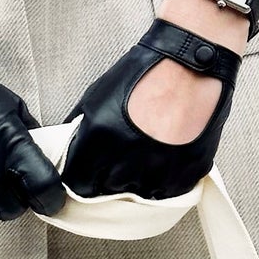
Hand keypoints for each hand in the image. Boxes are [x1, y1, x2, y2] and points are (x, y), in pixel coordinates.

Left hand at [61, 19, 242, 199]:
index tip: (87, 175)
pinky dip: (165, 179)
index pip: (80, 185)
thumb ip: (81, 130)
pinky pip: (169, 191)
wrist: (190, 62)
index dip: (82, 180)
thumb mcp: (98, 97)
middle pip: (109, 191)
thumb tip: (69, 149)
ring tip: (144, 155)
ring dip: (139, 181)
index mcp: (100, 147)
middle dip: (110, 178)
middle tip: (121, 157)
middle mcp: (128, 167)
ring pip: (141, 195)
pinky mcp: (186, 175)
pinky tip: (164, 157)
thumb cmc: (145, 74)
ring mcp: (159, 174)